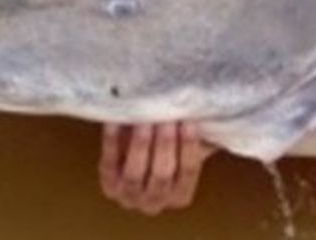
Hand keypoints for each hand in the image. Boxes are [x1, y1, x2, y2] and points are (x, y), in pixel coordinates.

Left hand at [99, 121, 214, 214]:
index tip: (189, 122)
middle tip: (166, 119)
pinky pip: (109, 163)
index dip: (189, 147)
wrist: (136, 154)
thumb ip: (201, 135)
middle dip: (165, 145)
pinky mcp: (108, 184)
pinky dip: (112, 141)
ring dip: (140, 145)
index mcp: (180, 196)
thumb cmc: (168, 147)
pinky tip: (117, 121)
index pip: (188, 171)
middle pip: (162, 174)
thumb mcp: (188, 145)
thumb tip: (208, 113)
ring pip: (135, 173)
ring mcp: (128, 196)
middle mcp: (155, 202)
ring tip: (144, 120)